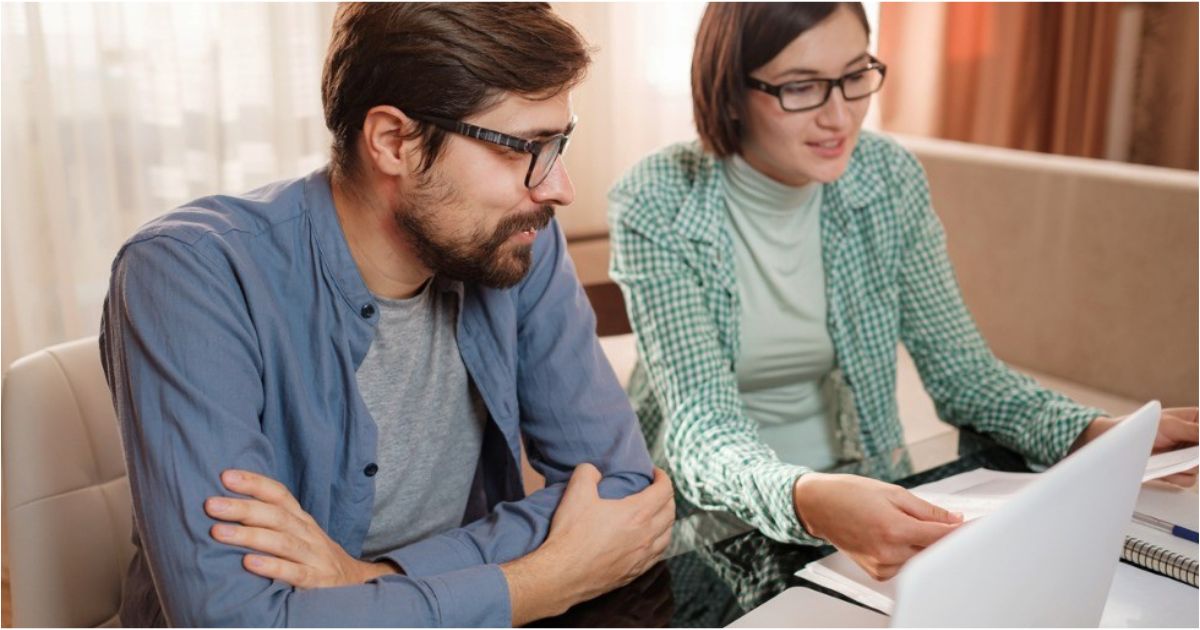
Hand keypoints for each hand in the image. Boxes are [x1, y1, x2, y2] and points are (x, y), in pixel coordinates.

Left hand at [205, 469, 397, 587]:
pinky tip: (249, 563)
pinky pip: (295, 572)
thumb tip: (227, 506)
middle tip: (211, 505)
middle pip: (276, 516)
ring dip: (249, 536)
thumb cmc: (313, 556)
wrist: (355, 582)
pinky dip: (272, 566)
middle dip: (243, 508)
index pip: (279, 495)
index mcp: (301, 519)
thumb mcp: (298, 533)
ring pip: (282, 542)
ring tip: (219, 532)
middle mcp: (308, 533)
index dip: (254, 483)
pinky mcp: (317, 581)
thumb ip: (271, 521)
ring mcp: (314, 557)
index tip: (225, 476)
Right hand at [502, 465, 674, 624]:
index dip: (662, 477)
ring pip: (668, 536)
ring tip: (655, 515)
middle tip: (654, 490)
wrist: (562, 574)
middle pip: (670, 512)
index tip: (654, 473)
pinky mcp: (634, 573)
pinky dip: (658, 543)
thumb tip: (593, 470)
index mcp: (637, 513)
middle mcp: (646, 536)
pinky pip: (657, 556)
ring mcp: (642, 557)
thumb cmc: (571, 534)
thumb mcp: (576, 493)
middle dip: (666, 497)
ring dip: (665, 521)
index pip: (664, 490)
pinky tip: (649, 542)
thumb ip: (587, 473)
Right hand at [792, 473, 961, 579]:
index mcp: (894, 528)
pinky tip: (897, 538)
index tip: (981, 527)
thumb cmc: (851, 494)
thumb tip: (954, 520)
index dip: (965, 531)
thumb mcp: (893, 493)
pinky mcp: (877, 573)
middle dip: (946, 538)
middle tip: (955, 524)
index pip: (942, 536)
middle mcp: (888, 552)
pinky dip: (909, 553)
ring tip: (910, 525)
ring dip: (926, 545)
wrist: (819, 506)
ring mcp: (881, 565)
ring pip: (920, 560)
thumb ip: (927, 510)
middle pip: (934, 551)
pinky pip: (905, 566)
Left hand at [1073, 407, 1197, 486]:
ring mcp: (1187, 457)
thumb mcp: (1171, 425)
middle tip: (1186, 454)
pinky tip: (1164, 466)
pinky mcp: (1178, 472)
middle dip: (1194, 456)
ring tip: (1168, 456)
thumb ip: (1197, 432)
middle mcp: (1195, 440)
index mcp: (1197, 421)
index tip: (1195, 445)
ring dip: (1185, 465)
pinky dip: (1177, 475)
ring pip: (1199, 468)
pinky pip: (1189, 480)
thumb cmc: (1142, 428)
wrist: (1120, 446)